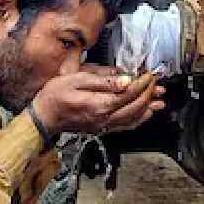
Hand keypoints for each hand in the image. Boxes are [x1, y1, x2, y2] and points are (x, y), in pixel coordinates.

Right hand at [30, 69, 165, 136]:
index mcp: (99, 104)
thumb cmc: (55, 95)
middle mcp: (104, 118)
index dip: (142, 83)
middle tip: (158, 84)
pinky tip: (145, 114)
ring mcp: (103, 125)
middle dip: (149, 94)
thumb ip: (102, 80)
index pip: (129, 93)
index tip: (150, 74)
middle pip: (135, 107)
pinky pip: (125, 126)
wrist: (43, 117)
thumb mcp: (76, 79)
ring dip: (148, 108)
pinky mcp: (101, 128)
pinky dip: (138, 120)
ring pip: (133, 119)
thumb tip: (125, 80)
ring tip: (160, 101)